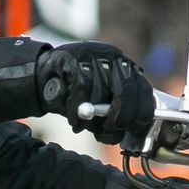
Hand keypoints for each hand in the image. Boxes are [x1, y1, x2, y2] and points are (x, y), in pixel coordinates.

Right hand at [36, 41, 155, 146]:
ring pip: (102, 89)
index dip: (141, 113)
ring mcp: (95, 55)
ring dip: (92, 115)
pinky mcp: (74, 58)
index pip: (144, 90)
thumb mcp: (99, 108)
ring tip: (82, 126)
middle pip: (127, 89)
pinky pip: (81, 87)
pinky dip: (77, 108)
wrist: (43, 78)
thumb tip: (120, 134)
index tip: (132, 129)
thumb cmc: (76, 97)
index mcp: (127, 70)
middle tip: (110, 129)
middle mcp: (114, 59)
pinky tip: (74, 120)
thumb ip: (112, 117)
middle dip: (121, 115)